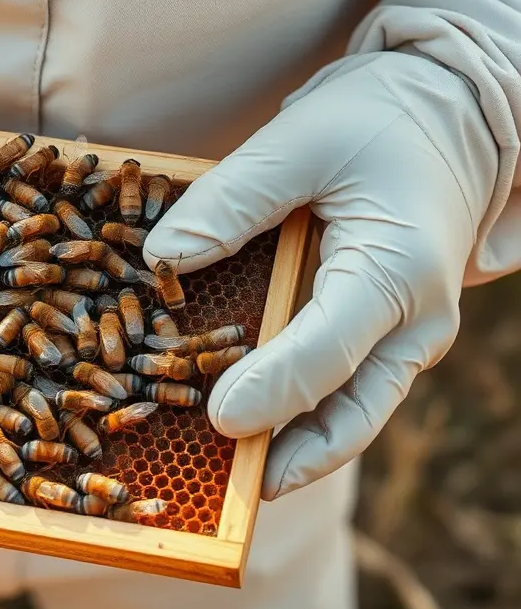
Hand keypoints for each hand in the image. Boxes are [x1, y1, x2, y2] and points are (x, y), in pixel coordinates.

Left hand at [144, 52, 496, 500]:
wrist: (447, 118)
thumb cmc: (375, 121)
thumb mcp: (299, 141)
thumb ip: (230, 200)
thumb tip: (160, 260)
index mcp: (397, 269)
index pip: (330, 350)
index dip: (272, 390)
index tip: (218, 421)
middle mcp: (414, 319)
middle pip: (353, 413)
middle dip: (289, 456)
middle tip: (226, 491)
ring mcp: (404, 337)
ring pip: (352, 417)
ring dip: (293, 452)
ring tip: (228, 483)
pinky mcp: (383, 337)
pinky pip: (342, 393)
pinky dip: (298, 419)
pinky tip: (244, 432)